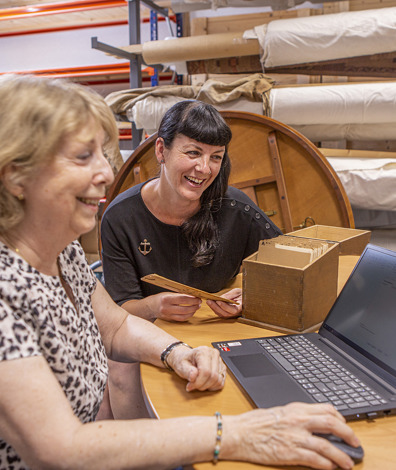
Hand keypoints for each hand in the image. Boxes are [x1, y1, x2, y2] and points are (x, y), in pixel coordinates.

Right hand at [149, 292, 201, 321]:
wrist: (150, 306)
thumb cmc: (161, 298)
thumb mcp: (168, 293)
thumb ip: (179, 295)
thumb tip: (192, 295)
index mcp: (166, 299)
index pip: (182, 299)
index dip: (192, 299)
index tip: (198, 298)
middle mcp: (166, 308)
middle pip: (184, 308)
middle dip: (194, 305)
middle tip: (199, 303)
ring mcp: (168, 315)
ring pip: (184, 315)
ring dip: (192, 311)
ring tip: (197, 307)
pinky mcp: (169, 320)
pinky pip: (181, 319)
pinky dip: (188, 316)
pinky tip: (191, 312)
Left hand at [167, 344, 225, 391]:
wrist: (186, 357)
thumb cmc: (184, 360)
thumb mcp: (181, 365)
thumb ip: (186, 371)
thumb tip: (194, 376)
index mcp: (203, 351)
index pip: (206, 371)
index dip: (198, 382)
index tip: (190, 386)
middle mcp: (213, 354)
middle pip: (213, 377)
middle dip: (202, 385)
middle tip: (193, 385)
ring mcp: (219, 360)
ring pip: (218, 380)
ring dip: (207, 386)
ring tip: (198, 383)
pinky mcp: (222, 367)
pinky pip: (221, 382)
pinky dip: (213, 386)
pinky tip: (205, 383)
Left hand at [206, 288, 241, 317]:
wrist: (245, 297)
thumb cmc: (242, 294)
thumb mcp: (237, 292)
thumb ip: (230, 295)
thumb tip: (221, 298)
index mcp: (241, 308)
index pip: (233, 311)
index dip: (225, 307)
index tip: (218, 301)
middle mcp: (236, 314)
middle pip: (225, 314)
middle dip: (216, 307)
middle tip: (209, 301)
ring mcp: (232, 315)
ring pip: (222, 314)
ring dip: (214, 308)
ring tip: (208, 301)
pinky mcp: (228, 314)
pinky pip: (220, 313)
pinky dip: (215, 308)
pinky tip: (211, 303)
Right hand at [224, 403, 359, 469]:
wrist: (239, 433)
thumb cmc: (255, 423)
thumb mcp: (278, 412)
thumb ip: (296, 416)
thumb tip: (311, 422)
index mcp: (295, 409)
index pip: (325, 408)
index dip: (340, 417)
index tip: (344, 424)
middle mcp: (298, 420)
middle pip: (331, 423)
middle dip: (347, 433)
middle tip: (355, 442)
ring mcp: (295, 437)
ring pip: (326, 445)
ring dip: (341, 455)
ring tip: (348, 463)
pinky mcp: (290, 453)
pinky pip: (314, 459)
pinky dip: (326, 465)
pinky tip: (331, 468)